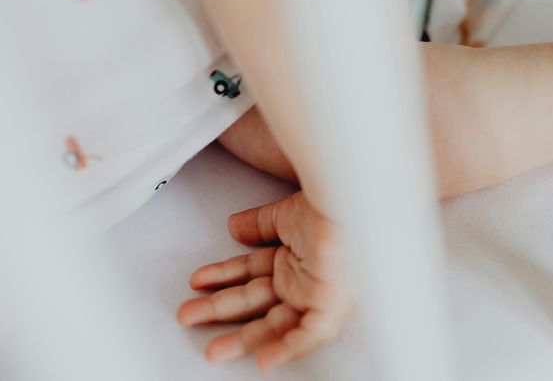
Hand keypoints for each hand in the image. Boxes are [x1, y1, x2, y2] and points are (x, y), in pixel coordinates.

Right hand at [177, 191, 353, 370]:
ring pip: (275, 325)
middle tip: (188, 316)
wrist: (354, 201)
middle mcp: (303, 279)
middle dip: (220, 311)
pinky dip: (287, 347)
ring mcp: (316, 294)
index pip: (251, 273)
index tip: (198, 281)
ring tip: (212, 350)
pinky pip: (309, 335)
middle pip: (255, 302)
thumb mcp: (287, 215)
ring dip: (243, 338)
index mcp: (294, 259)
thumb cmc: (332, 204)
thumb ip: (259, 223)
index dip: (222, 277)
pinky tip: (264, 360)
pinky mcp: (331, 304)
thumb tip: (233, 227)